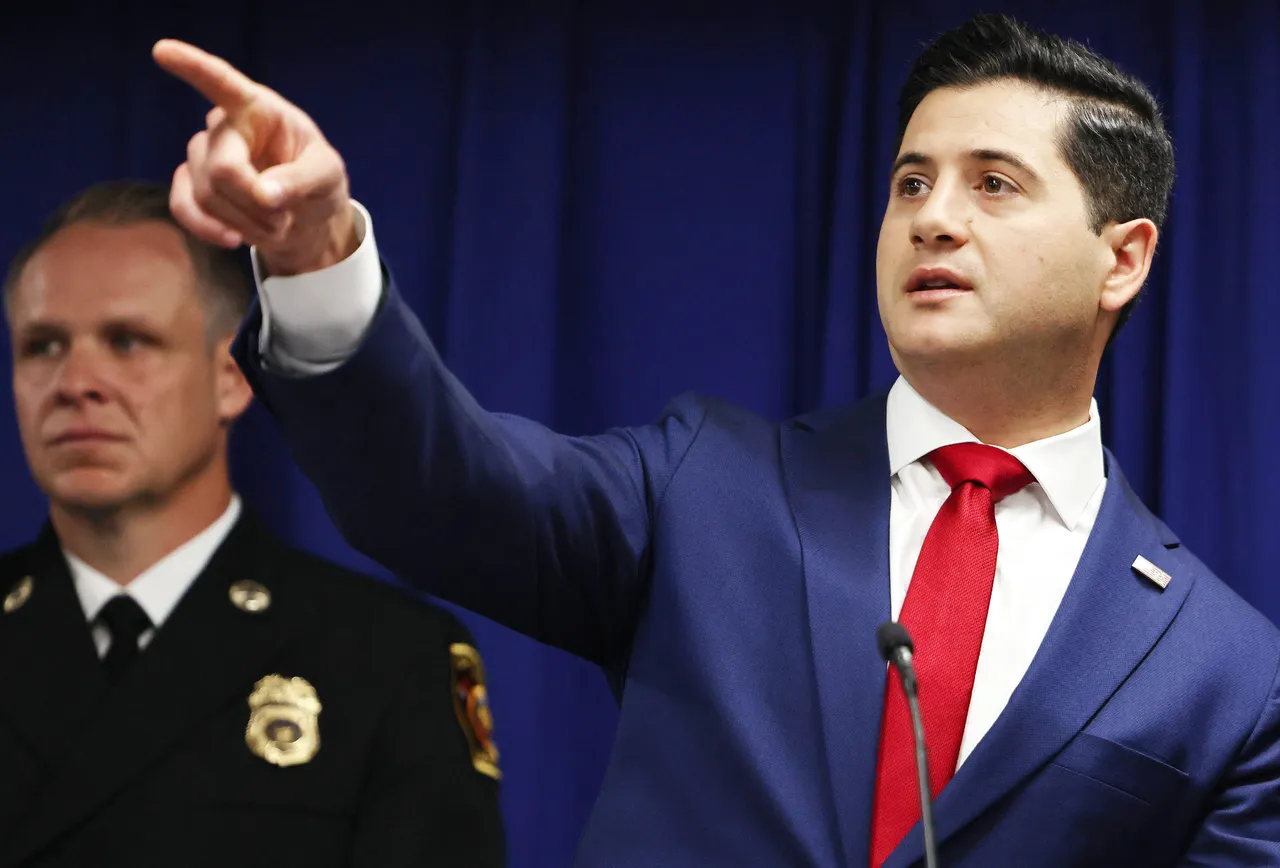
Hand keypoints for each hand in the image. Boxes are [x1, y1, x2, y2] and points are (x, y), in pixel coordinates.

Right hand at [152, 40, 358, 275]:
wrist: (303, 220)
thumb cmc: (318, 185)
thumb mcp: (327, 178)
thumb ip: (301, 182)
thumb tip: (264, 196)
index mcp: (258, 108)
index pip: (222, 82)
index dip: (193, 66)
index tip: (162, 51)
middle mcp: (223, 126)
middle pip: (222, 169)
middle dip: (255, 204)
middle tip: (284, 219)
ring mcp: (203, 155)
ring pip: (207, 194)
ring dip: (245, 223)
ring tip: (275, 226)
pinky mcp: (191, 185)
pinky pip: (183, 208)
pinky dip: (210, 229)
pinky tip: (233, 239)